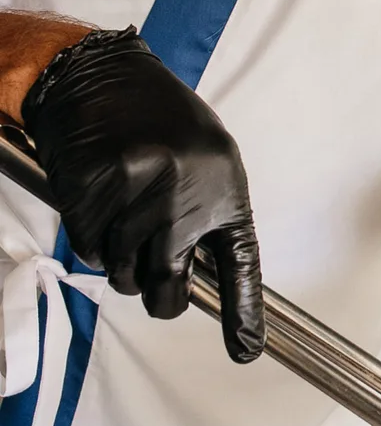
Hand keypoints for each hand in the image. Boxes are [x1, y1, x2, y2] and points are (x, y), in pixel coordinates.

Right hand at [21, 27, 264, 362]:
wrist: (99, 75)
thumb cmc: (156, 120)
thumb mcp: (207, 161)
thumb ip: (210, 216)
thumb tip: (205, 276)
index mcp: (223, 187)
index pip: (240, 264)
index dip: (243, 312)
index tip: (246, 349)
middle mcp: (183, 193)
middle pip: (168, 284)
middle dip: (162, 298)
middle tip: (157, 288)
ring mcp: (135, 193)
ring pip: (124, 274)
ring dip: (121, 263)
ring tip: (124, 222)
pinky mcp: (93, 192)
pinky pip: (90, 251)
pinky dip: (92, 242)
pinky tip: (99, 207)